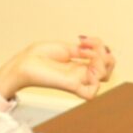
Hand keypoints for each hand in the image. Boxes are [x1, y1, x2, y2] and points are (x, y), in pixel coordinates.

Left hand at [0, 36, 114, 99]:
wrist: (24, 63)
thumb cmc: (39, 56)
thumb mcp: (66, 48)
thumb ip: (83, 50)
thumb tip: (96, 50)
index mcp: (80, 65)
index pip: (103, 60)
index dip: (100, 46)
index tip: (82, 39)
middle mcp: (81, 74)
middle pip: (108, 69)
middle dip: (104, 53)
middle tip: (85, 45)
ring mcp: (78, 81)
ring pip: (104, 77)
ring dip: (100, 61)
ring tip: (83, 52)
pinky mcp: (71, 87)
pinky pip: (92, 93)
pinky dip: (95, 79)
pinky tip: (85, 67)